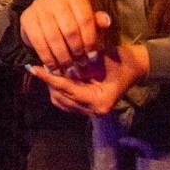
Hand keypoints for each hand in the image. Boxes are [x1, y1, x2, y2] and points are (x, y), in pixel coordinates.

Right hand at [20, 0, 112, 77]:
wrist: (41, 16)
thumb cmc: (70, 19)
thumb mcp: (84, 19)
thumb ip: (95, 22)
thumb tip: (107, 22)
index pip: (85, 19)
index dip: (90, 40)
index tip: (93, 57)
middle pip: (70, 29)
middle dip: (77, 51)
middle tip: (80, 65)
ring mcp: (39, 6)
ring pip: (54, 37)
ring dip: (63, 57)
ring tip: (69, 69)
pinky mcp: (26, 18)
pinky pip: (38, 42)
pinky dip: (48, 58)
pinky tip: (55, 68)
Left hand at [29, 43, 149, 115]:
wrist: (135, 66)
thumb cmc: (122, 60)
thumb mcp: (101, 58)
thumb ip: (81, 65)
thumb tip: (58, 66)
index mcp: (100, 102)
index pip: (68, 90)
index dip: (50, 78)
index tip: (33, 68)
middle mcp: (94, 110)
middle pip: (61, 98)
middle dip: (50, 82)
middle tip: (39, 66)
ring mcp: (91, 111)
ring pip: (61, 101)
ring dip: (53, 86)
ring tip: (48, 69)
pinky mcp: (87, 107)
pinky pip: (66, 101)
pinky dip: (59, 89)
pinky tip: (57, 76)